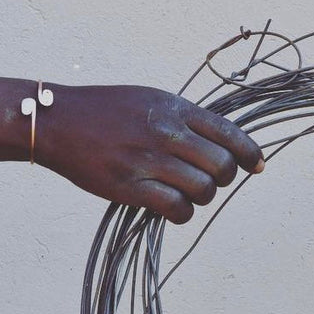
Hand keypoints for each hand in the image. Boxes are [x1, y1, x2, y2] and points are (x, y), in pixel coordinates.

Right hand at [39, 85, 263, 222]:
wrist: (56, 121)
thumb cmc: (106, 111)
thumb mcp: (151, 100)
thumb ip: (185, 119)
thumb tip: (223, 144)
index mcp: (175, 108)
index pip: (230, 133)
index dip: (250, 154)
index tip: (256, 166)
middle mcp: (167, 132)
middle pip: (222, 166)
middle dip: (222, 179)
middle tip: (206, 181)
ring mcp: (149, 160)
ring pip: (203, 190)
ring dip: (200, 197)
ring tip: (183, 192)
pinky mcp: (130, 186)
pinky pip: (177, 209)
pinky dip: (181, 213)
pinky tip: (170, 207)